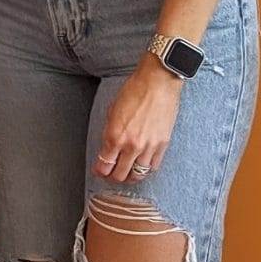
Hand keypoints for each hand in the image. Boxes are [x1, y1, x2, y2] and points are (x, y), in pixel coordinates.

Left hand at [93, 54, 183, 182]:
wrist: (157, 84)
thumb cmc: (134, 91)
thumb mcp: (112, 110)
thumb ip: (110, 130)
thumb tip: (108, 146)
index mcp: (115, 135)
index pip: (105, 164)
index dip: (100, 171)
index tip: (98, 171)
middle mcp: (131, 145)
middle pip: (120, 174)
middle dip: (113, 177)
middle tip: (110, 175)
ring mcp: (148, 147)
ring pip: (138, 175)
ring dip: (130, 177)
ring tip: (126, 175)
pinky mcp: (162, 145)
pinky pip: (153, 167)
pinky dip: (146, 169)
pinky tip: (141, 166)